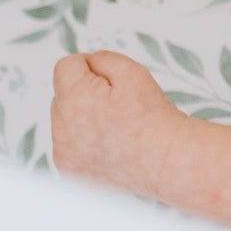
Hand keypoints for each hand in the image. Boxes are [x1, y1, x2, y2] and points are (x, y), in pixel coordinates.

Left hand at [51, 50, 182, 192]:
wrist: (167, 162)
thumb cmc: (153, 118)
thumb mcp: (133, 72)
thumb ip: (102, 59)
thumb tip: (86, 64)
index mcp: (75, 98)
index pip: (65, 67)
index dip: (90, 68)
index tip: (110, 82)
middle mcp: (62, 128)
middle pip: (62, 96)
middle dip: (84, 95)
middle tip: (117, 108)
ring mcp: (63, 153)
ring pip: (64, 123)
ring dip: (82, 121)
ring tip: (114, 130)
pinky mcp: (69, 171)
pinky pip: (68, 147)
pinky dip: (83, 144)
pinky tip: (108, 147)